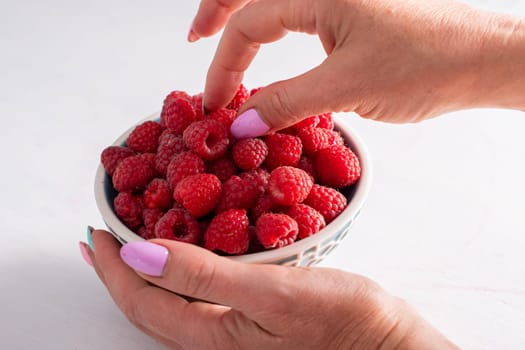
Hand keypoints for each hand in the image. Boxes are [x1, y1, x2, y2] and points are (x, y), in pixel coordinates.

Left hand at [80, 230, 455, 348]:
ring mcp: (234, 327)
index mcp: (211, 336)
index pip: (142, 302)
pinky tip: (192, 247)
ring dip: (148, 266)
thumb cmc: (341, 322)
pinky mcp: (254, 313)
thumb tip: (142, 256)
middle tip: (104, 235)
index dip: (113, 268)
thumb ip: (204, 278)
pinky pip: (202, 288)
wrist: (387, 341)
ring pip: (173, 296)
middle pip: (149, 303)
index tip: (97, 232)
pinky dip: (183, 265)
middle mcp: (215, 336)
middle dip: (121, 270)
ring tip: (135, 238)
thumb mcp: (271, 294)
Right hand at [194, 0, 523, 136]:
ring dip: (246, 19)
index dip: (224, 67)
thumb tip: (239, 124)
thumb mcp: (346, 87)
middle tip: (195, 39)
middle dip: (217, 13)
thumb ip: (286, 102)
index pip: (248, 24)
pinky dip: (277, 28)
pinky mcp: (354, 9)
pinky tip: (273, 43)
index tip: (214, 105)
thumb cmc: (428, 63)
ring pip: (276, 1)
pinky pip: (301, 12)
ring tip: (220, 36)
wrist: (483, 57)